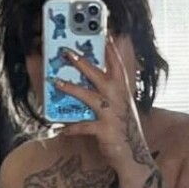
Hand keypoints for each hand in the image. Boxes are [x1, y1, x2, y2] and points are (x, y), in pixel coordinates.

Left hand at [52, 36, 148, 170]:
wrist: (132, 154)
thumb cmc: (122, 127)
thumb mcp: (119, 105)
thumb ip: (108, 91)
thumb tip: (88, 77)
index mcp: (122, 90)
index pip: (116, 64)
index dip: (110, 48)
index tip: (104, 32)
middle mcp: (118, 98)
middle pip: (98, 75)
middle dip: (82, 63)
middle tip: (68, 52)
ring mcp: (112, 114)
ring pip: (88, 97)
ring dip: (71, 88)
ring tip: (55, 82)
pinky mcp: (105, 130)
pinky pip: (83, 126)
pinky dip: (71, 128)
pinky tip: (60, 129)